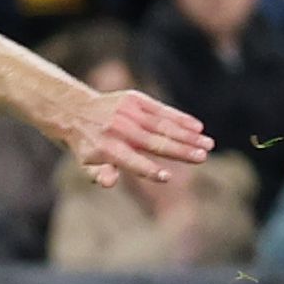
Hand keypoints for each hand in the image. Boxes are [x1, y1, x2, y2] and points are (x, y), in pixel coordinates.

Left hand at [61, 87, 212, 187]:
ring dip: (188, 135)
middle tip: (203, 157)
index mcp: (106, 149)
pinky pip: (161, 110)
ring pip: (162, 125)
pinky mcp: (134, 99)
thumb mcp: (86, 164)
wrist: (75, 111)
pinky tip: (198, 126)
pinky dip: (180, 118)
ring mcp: (127, 113)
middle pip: (154, 143)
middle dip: (180, 151)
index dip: (148, 170)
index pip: (131, 161)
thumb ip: (99, 174)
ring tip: (208, 144)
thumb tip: (109, 183)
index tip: (167, 177)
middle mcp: (118, 130)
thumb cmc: (88, 145)